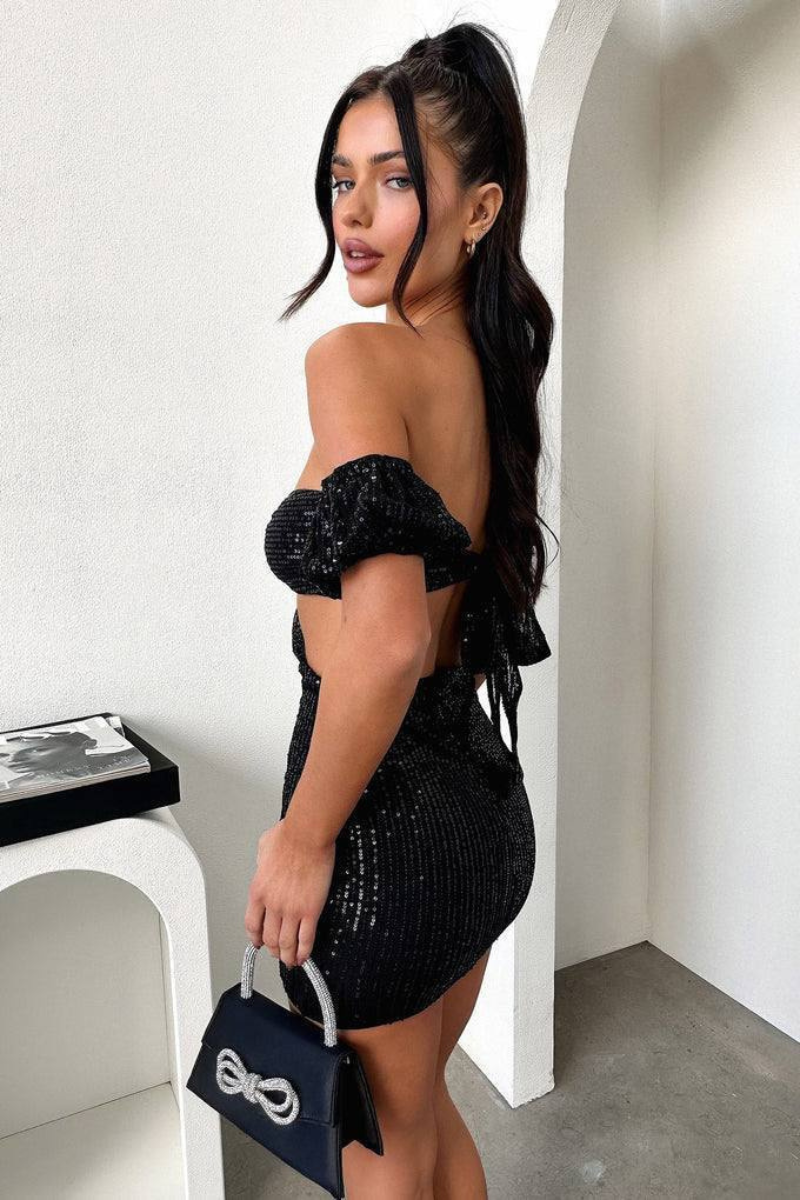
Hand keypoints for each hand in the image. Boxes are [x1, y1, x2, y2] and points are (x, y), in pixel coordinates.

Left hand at [244, 818, 335, 968]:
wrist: (306, 834)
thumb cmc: (288, 836)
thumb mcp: (263, 848)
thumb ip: (262, 861)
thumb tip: (265, 861)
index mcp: (258, 890)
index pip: (252, 924)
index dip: (255, 938)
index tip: (259, 942)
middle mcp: (272, 904)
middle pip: (269, 938)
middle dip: (273, 950)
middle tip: (277, 954)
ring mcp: (291, 909)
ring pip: (286, 944)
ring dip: (287, 956)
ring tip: (291, 961)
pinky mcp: (311, 909)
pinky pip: (306, 938)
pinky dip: (304, 952)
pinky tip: (304, 957)